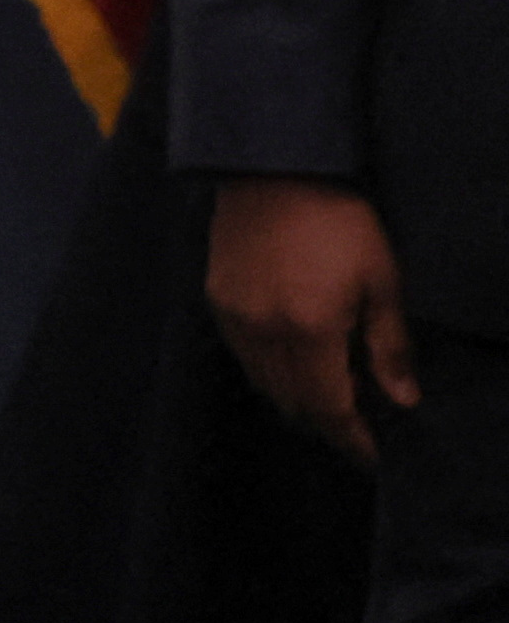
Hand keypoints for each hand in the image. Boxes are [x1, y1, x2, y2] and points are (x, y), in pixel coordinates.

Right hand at [212, 174, 421, 456]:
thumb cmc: (339, 221)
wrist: (273, 167)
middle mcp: (263, 333)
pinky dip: (271, 369)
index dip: (353, 439)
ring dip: (298, 397)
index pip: (330, 409)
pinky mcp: (217, 299)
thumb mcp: (382, 280)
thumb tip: (404, 399)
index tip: (375, 455)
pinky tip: (296, 354)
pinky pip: (244, 355)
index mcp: (308, 331)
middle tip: (360, 421)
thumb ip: (390, 346)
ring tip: (331, 388)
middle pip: (294, 404)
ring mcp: (235, 317)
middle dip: (328, 421)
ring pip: (265, 383)